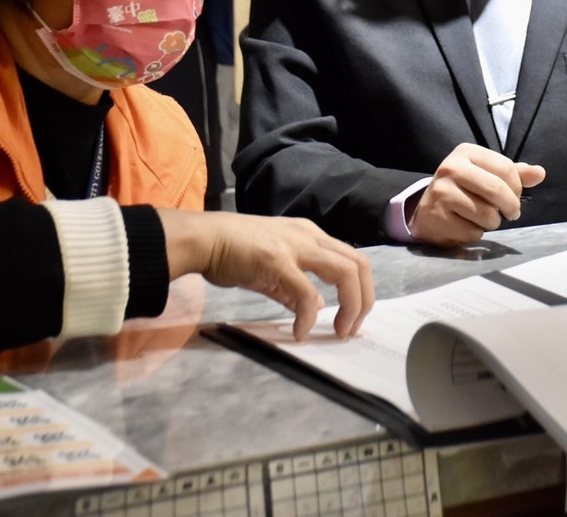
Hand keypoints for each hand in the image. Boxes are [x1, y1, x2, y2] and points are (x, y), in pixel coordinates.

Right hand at [157, 209, 373, 339]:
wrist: (202, 238)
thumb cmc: (232, 251)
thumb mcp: (272, 268)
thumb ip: (293, 288)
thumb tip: (314, 307)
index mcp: (310, 235)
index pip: (353, 259)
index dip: (360, 291)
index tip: (352, 318)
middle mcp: (309, 236)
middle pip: (359, 264)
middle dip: (364, 301)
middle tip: (352, 329)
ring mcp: (295, 245)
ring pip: (345, 272)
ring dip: (350, 306)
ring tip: (339, 331)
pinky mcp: (276, 260)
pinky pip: (306, 293)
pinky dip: (308, 316)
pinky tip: (300, 332)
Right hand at [409, 143, 546, 246]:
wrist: (428, 211)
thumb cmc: (464, 190)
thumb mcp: (486, 175)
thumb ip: (514, 174)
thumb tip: (540, 173)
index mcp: (466, 152)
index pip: (506, 168)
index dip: (517, 187)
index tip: (514, 196)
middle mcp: (451, 168)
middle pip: (497, 189)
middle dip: (511, 207)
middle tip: (512, 213)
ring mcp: (442, 192)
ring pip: (487, 214)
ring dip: (493, 222)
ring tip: (484, 218)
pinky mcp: (437, 216)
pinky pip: (472, 232)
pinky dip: (475, 234)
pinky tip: (466, 225)